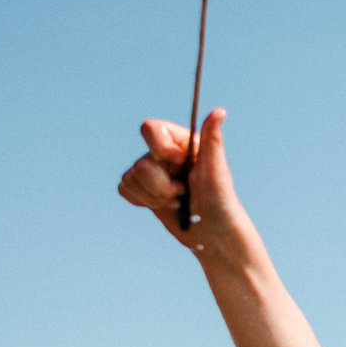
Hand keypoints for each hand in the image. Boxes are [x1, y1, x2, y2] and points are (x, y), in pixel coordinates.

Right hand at [117, 108, 246, 250]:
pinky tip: (163, 206)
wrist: (213, 235)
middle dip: (160, 184)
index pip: (150, 129)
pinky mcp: (142, 188)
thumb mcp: (216, 171)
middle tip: (182, 192)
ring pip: (131, 177)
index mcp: (181, 142)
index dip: (160, 151)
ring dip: (154, 196)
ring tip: (176, 201)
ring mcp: (152, 170)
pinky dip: (142, 201)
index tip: (180, 166)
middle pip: (140, 161)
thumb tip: (220, 111)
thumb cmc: (220, 202)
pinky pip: (125, 189)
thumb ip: (212, 140)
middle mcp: (164, 153)